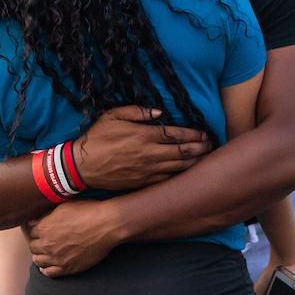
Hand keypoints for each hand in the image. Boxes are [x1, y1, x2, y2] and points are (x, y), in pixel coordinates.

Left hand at [25, 199, 118, 277]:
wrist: (106, 225)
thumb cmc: (86, 211)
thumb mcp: (63, 207)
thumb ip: (45, 215)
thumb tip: (32, 221)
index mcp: (44, 227)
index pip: (32, 232)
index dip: (37, 231)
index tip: (41, 231)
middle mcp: (47, 244)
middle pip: (34, 247)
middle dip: (37, 244)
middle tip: (43, 243)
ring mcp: (57, 258)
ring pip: (39, 261)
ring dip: (39, 257)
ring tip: (43, 255)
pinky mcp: (68, 268)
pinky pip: (50, 273)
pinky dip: (46, 270)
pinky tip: (47, 267)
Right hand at [74, 106, 211, 189]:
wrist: (82, 166)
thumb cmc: (96, 138)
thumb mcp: (112, 116)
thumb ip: (136, 111)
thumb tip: (158, 112)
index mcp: (144, 135)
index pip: (176, 134)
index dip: (193, 133)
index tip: (204, 132)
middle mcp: (150, 154)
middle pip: (183, 151)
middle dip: (200, 148)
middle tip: (211, 145)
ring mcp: (148, 170)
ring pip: (179, 167)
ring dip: (195, 162)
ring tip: (206, 158)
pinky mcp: (144, 183)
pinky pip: (169, 179)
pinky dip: (181, 175)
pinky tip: (189, 173)